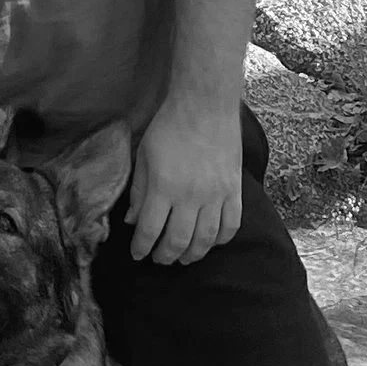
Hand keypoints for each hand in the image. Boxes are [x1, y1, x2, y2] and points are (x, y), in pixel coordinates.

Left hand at [128, 99, 242, 265]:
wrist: (205, 106)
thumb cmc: (168, 127)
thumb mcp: (144, 156)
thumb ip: (138, 191)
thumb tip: (132, 221)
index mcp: (164, 187)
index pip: (150, 230)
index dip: (141, 247)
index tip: (137, 254)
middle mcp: (191, 196)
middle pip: (178, 241)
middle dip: (165, 256)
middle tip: (159, 259)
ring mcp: (216, 195)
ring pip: (205, 240)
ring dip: (192, 254)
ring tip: (183, 257)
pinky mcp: (234, 191)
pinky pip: (230, 226)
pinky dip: (220, 240)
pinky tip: (210, 242)